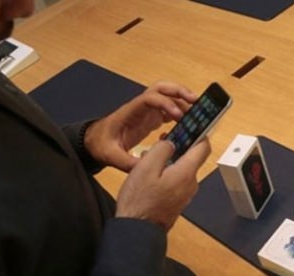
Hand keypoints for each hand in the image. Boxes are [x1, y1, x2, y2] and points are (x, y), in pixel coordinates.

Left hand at [83, 81, 197, 171]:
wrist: (95, 142)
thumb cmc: (101, 144)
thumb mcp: (111, 156)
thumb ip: (128, 162)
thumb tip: (145, 168)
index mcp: (130, 112)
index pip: (150, 98)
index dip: (166, 103)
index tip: (178, 115)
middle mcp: (140, 108)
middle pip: (162, 89)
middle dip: (179, 92)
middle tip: (196, 101)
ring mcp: (146, 112)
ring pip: (168, 97)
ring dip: (183, 100)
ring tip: (198, 111)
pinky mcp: (151, 119)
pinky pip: (168, 110)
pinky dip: (180, 112)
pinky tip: (188, 123)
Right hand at [115, 138, 210, 230]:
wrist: (138, 230)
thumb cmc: (140, 202)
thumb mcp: (146, 167)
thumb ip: (161, 149)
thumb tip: (170, 143)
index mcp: (186, 172)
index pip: (204, 147)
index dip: (199, 134)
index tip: (192, 127)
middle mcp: (190, 184)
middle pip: (191, 158)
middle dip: (176, 149)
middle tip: (159, 145)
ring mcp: (185, 194)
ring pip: (181, 170)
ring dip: (168, 163)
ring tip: (148, 163)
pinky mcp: (178, 202)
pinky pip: (176, 182)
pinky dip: (166, 175)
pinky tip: (150, 178)